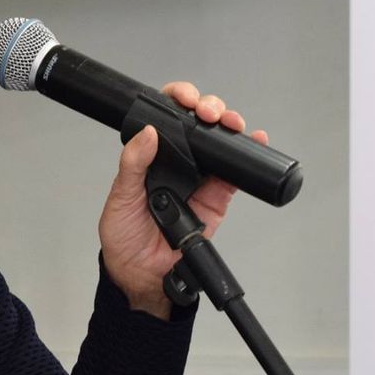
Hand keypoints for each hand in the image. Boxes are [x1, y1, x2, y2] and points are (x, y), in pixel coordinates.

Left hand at [97, 83, 266, 318]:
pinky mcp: (218, 197)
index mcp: (152, 156)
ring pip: (219, 141)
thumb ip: (133, 164)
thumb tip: (147, 133)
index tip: (184, 100)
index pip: (166, 118)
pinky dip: (248, 155)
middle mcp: (178, 161)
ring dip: (229, 125)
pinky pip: (236, 173)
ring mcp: (200, 177)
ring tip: (232, 122)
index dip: (177, 100)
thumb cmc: (125, 237)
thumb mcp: (121, 197)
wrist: (143, 275)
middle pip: (198, 122)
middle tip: (209, 112)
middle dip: (209, 108)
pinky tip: (253, 140)